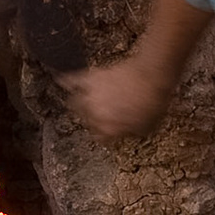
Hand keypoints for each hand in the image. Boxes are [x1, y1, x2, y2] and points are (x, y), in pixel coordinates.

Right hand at [56, 59, 173, 141]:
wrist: (150, 76)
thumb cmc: (153, 101)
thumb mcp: (147, 127)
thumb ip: (130, 133)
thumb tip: (125, 134)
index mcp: (108, 130)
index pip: (99, 138)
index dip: (105, 135)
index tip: (108, 133)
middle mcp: (95, 116)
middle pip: (86, 121)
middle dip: (91, 120)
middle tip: (98, 116)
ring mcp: (90, 97)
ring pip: (74, 104)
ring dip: (77, 105)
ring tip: (78, 104)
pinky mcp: (90, 79)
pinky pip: (72, 80)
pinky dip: (66, 81)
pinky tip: (61, 80)